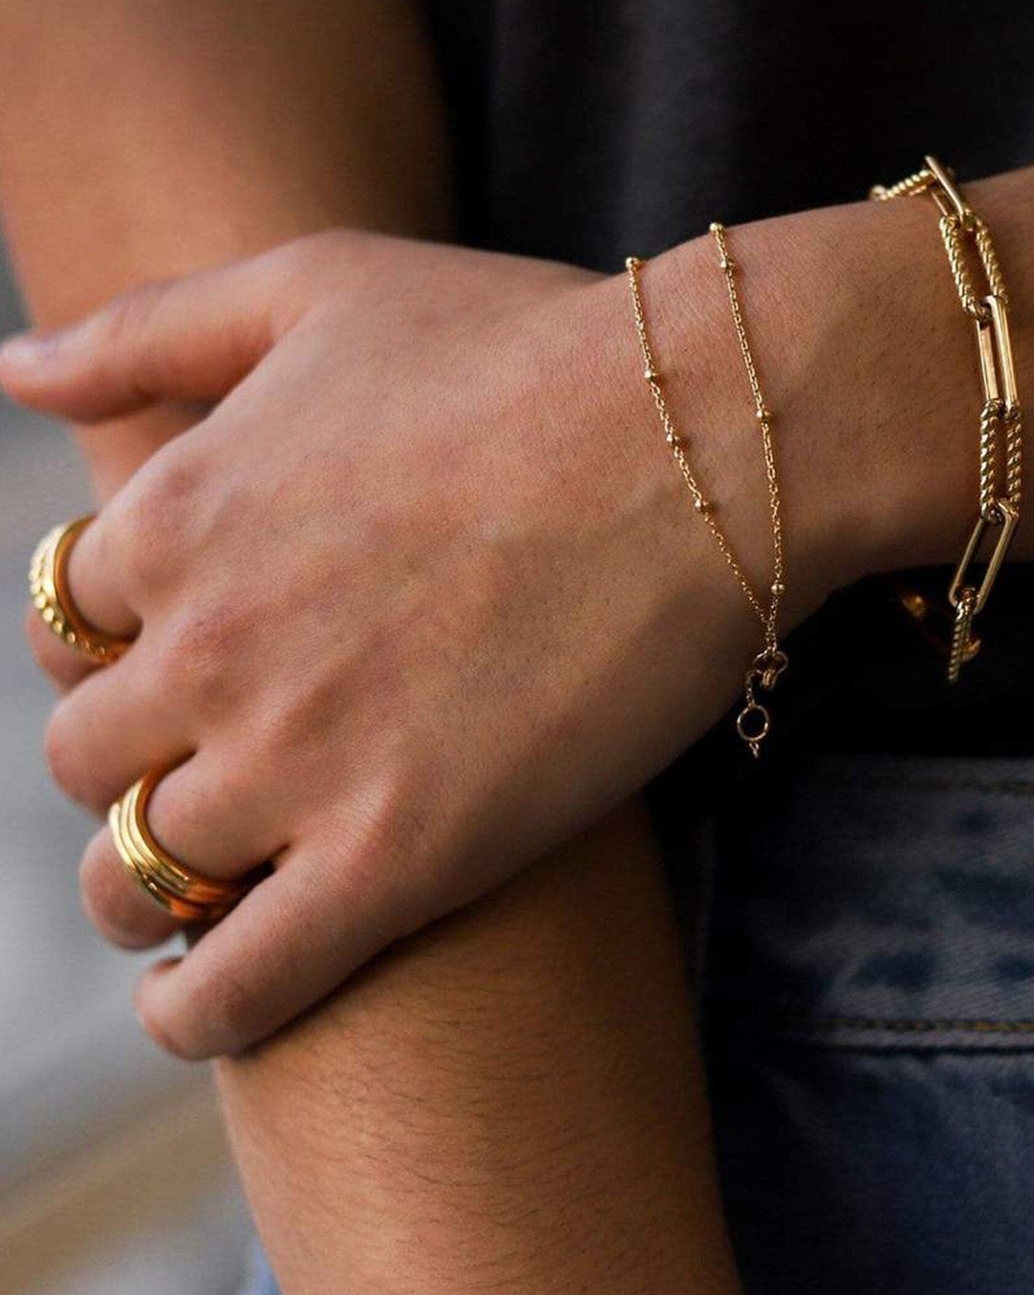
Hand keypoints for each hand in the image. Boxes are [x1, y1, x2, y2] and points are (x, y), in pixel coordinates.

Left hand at [2, 230, 838, 1056]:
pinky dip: (195, 1011)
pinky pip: (238, 984)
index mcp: (178, 513)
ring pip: (135, 874)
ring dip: (142, 888)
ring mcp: (297, 761)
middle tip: (201, 766)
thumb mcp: (318, 283)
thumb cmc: (526, 344)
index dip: (118, 645)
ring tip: (188, 887)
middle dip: (124, 764)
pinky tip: (195, 1007)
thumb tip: (12, 365)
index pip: (70, 621)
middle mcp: (208, 647)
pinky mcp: (397, 859)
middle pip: (84, 756)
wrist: (704, 438)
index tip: (178, 658)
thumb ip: (150, 327)